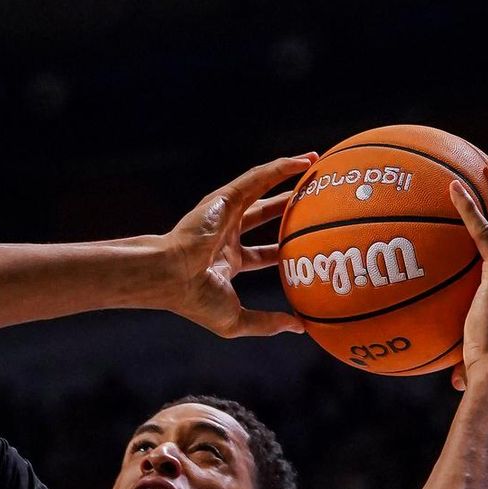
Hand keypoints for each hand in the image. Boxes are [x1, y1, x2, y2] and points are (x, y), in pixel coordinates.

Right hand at [154, 156, 314, 338]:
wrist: (172, 277)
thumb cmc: (196, 300)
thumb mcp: (235, 320)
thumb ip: (267, 324)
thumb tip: (300, 327)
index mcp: (227, 261)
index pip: (263, 254)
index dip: (283, 251)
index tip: (308, 249)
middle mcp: (226, 234)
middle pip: (265, 215)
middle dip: (288, 208)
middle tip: (316, 201)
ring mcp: (225, 214)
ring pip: (263, 189)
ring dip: (288, 176)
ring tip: (314, 164)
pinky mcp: (225, 198)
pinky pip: (258, 177)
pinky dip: (280, 168)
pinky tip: (303, 161)